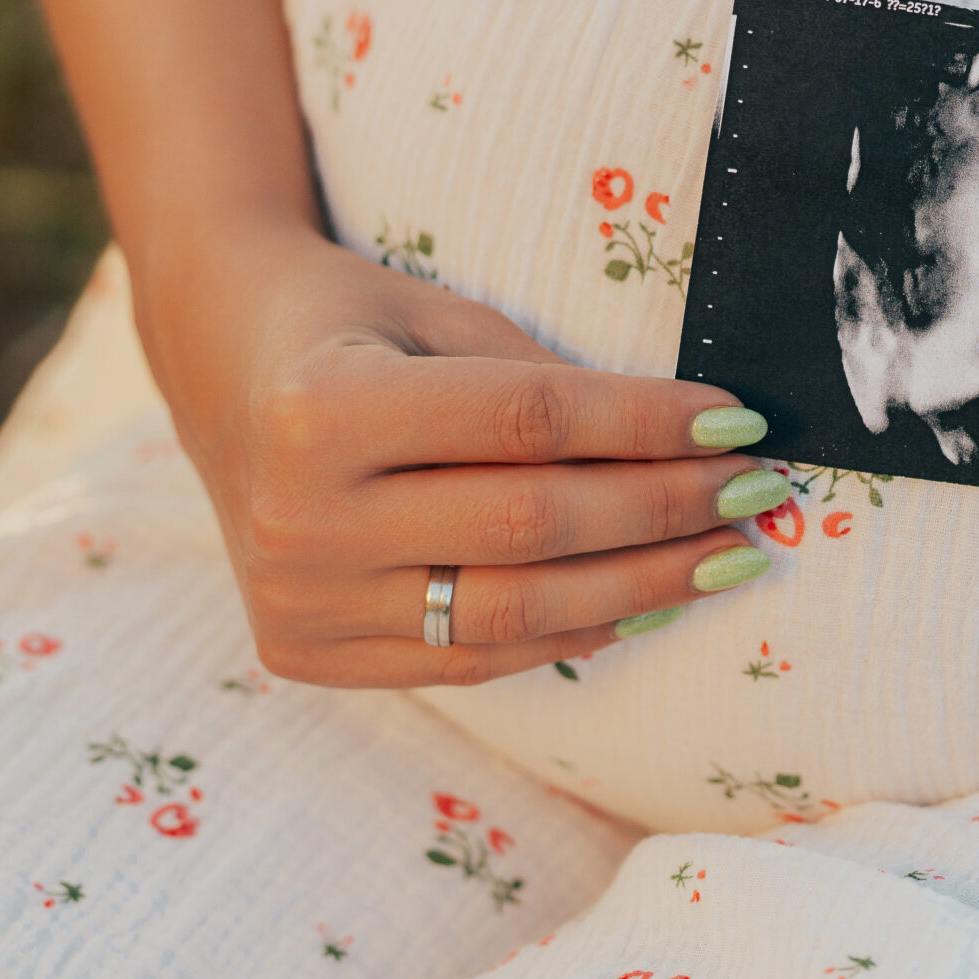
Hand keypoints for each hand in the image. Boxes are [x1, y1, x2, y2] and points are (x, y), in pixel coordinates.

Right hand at [138, 221, 781, 686]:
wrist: (221, 374)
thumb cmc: (355, 327)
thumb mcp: (441, 320)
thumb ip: (547, 385)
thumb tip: (698, 445)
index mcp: (323, 409)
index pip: (527, 424)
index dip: (647, 425)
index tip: (742, 422)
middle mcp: (299, 516)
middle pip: (529, 526)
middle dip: (665, 512)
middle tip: (756, 494)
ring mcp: (298, 599)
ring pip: (511, 612)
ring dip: (640, 588)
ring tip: (728, 560)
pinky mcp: (307, 653)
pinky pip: (468, 658)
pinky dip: (569, 633)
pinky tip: (645, 602)